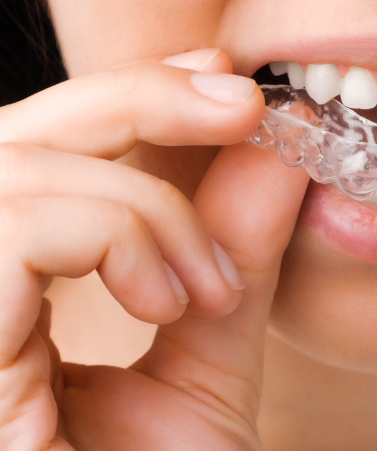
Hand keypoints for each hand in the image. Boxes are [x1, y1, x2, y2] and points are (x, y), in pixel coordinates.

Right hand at [0, 50, 309, 450]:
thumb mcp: (209, 369)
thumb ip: (231, 261)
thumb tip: (275, 150)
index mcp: (1, 310)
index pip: (33, 156)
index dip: (122, 94)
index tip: (225, 81)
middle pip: (7, 136)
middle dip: (132, 96)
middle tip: (244, 106)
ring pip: (6, 169)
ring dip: (136, 202)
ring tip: (200, 286)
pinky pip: (4, 230)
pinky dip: (104, 233)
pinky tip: (164, 301)